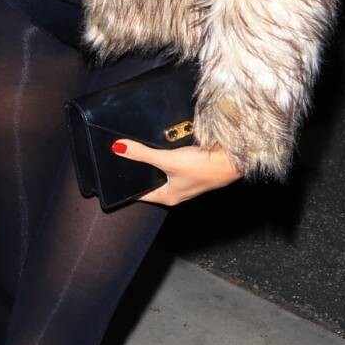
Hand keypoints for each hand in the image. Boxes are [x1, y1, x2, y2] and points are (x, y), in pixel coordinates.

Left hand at [112, 138, 242, 206]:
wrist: (232, 160)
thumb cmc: (204, 167)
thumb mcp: (168, 160)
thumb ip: (142, 154)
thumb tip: (119, 148)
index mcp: (167, 197)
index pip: (140, 194)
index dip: (126, 186)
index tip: (112, 176)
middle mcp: (176, 192)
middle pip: (150, 182)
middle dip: (138, 171)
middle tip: (123, 158)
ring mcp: (186, 182)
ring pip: (163, 173)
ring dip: (154, 163)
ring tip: (142, 149)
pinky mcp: (194, 170)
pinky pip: (174, 165)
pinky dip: (168, 157)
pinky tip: (166, 147)